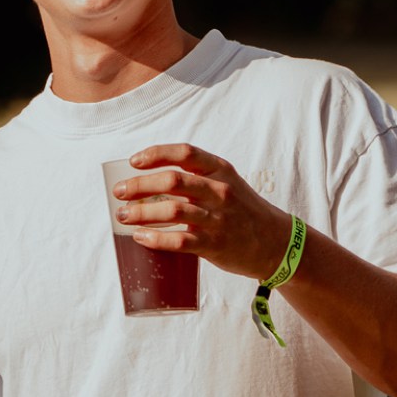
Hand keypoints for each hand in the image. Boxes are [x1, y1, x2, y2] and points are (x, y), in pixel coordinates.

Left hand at [110, 143, 292, 281]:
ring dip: (141, 212)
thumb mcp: (227, 183)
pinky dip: (156, 238)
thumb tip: (150, 181)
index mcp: (220, 170)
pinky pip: (180, 240)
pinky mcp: (215, 244)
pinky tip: (141, 237)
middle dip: (139, 185)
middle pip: (172, 180)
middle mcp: (219, 190)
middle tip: (119, 192)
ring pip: (172, 210)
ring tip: (123, 216)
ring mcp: (218, 218)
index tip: (134, 161)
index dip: (156, 154)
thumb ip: (197, 178)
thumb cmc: (242, 211)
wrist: (276, 243)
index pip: (185, 152)